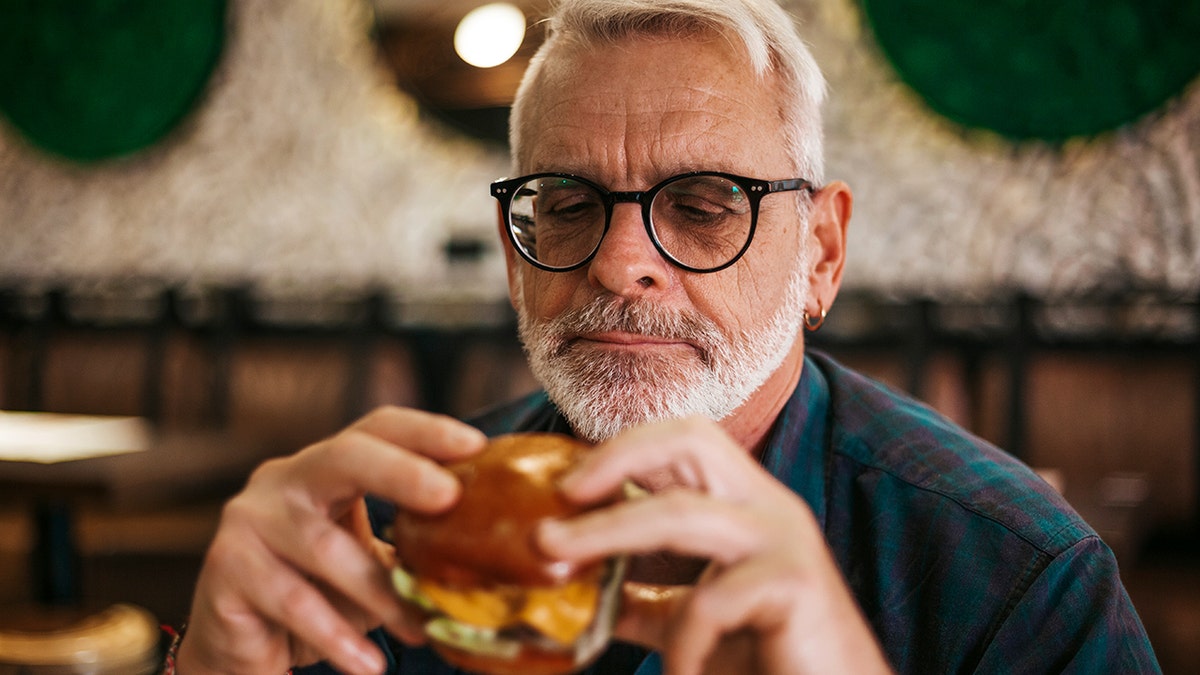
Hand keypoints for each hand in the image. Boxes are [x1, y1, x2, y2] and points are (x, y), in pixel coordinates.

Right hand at [176, 407, 486, 674]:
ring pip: (324, 547)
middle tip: (448, 497)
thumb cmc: (317, 594)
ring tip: (419, 629)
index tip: (475, 445)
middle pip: (345, 456)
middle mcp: (283, 480)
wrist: (239, 646)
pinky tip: (367, 663)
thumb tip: (491, 547)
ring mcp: (249, 520)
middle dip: (400, 472)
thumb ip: (412, 544)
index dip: (425, 431)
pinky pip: (290, 601)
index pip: (377, 429)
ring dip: (379, 591)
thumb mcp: (368, 560)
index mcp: (325, 467)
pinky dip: (335, 635)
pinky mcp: (226, 570)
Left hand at [536, 417, 891, 674]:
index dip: (617, 450)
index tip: (560, 487)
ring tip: (558, 559)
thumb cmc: (769, 657)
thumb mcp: (691, 620)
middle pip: (690, 439)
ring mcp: (785, 540)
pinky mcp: (796, 584)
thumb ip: (641, 598)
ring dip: (607, 534)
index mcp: (743, 502)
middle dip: (615, 457)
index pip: (681, 440)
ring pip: (682, 512)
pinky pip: (712, 599)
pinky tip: (679, 672)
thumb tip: (574, 583)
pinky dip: (682, 639)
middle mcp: (768, 506)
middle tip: (560, 495)